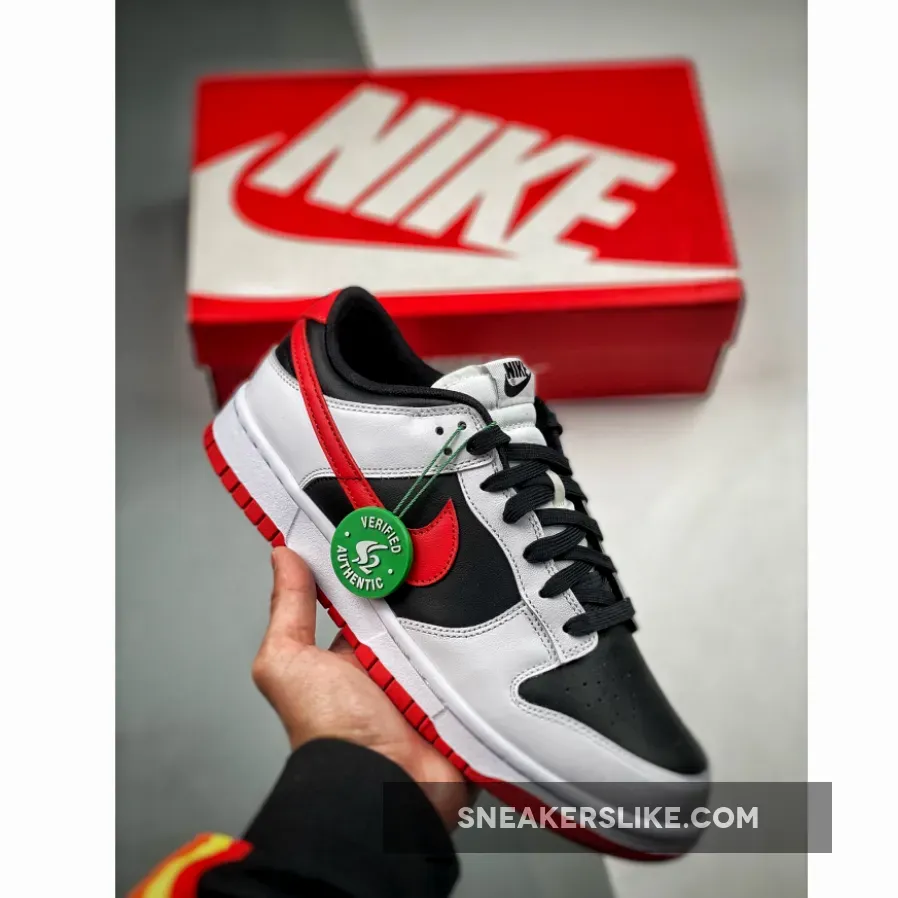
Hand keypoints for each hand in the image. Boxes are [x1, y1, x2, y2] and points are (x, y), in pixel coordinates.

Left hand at [252, 546, 472, 827]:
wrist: (381, 785)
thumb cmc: (329, 732)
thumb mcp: (289, 662)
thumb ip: (288, 610)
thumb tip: (283, 557)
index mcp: (353, 653)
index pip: (369, 597)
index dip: (377, 565)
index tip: (388, 529)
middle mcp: (393, 664)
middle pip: (415, 608)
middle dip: (425, 583)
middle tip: (435, 546)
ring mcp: (430, 678)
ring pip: (451, 627)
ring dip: (457, 610)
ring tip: (463, 577)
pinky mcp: (463, 694)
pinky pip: (479, 656)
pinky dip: (484, 641)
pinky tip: (487, 614)